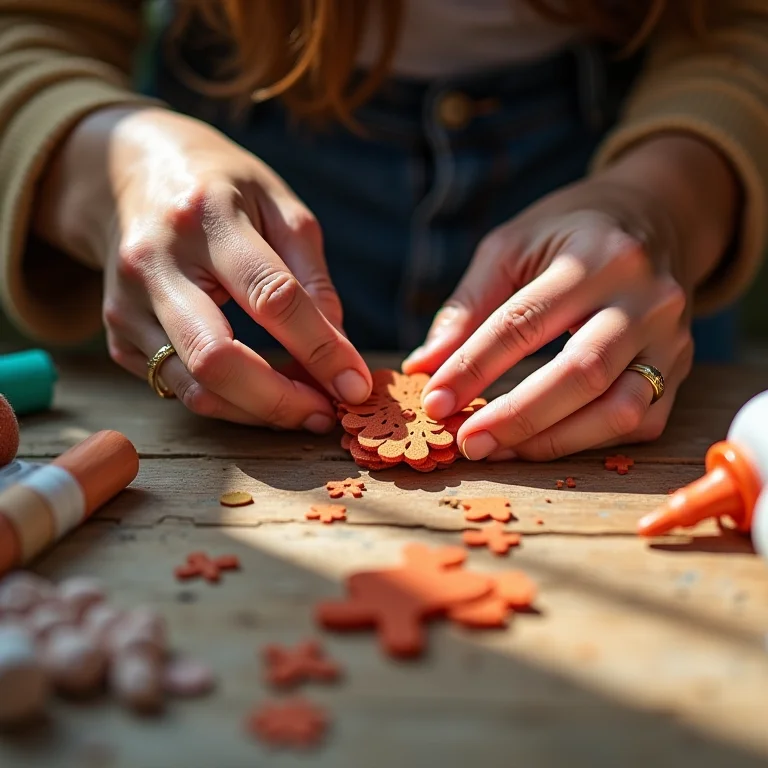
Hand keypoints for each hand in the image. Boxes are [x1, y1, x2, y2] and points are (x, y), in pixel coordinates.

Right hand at [36, 107, 371, 430]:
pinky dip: (229, 402)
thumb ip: (312, 279)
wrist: (129, 172)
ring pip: (195, 388)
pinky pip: (179, 388)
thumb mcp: (279, 207)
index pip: (271, 297)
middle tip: (324, 413)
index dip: (320, 349)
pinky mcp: (118, 335)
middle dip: (280, 401)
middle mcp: (155, 263)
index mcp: (206, 217)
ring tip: (302, 408)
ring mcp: (127, 305)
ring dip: (257, 412)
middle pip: (217, 359)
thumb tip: (339, 353)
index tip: (355, 385)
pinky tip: (260, 392)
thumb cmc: (221, 188)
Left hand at [404, 137, 736, 460]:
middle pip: (581, 373)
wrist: (656, 217)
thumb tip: (424, 367)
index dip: (473, 368)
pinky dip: (587, 440)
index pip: (524, 323)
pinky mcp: (681, 369)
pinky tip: (541, 441)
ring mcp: (671, 338)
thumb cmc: (569, 234)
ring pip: (620, 408)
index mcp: (596, 256)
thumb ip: (468, 307)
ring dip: (553, 441)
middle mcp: (645, 298)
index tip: (434, 401)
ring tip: (499, 449)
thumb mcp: (512, 247)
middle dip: (517, 417)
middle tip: (468, 442)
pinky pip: (640, 421)